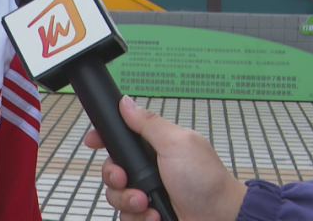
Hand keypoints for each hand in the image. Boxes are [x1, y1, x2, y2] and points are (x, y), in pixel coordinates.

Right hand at [83, 96, 246, 220]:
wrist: (220, 218)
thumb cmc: (207, 180)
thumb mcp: (177, 144)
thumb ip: (149, 124)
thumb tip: (126, 102)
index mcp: (153, 148)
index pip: (119, 139)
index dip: (103, 139)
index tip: (93, 141)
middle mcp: (147, 170)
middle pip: (110, 169)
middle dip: (114, 176)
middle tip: (126, 179)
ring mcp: (147, 194)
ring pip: (115, 196)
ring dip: (128, 201)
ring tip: (147, 203)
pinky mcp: (147, 215)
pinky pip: (126, 217)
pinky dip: (138, 218)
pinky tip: (155, 216)